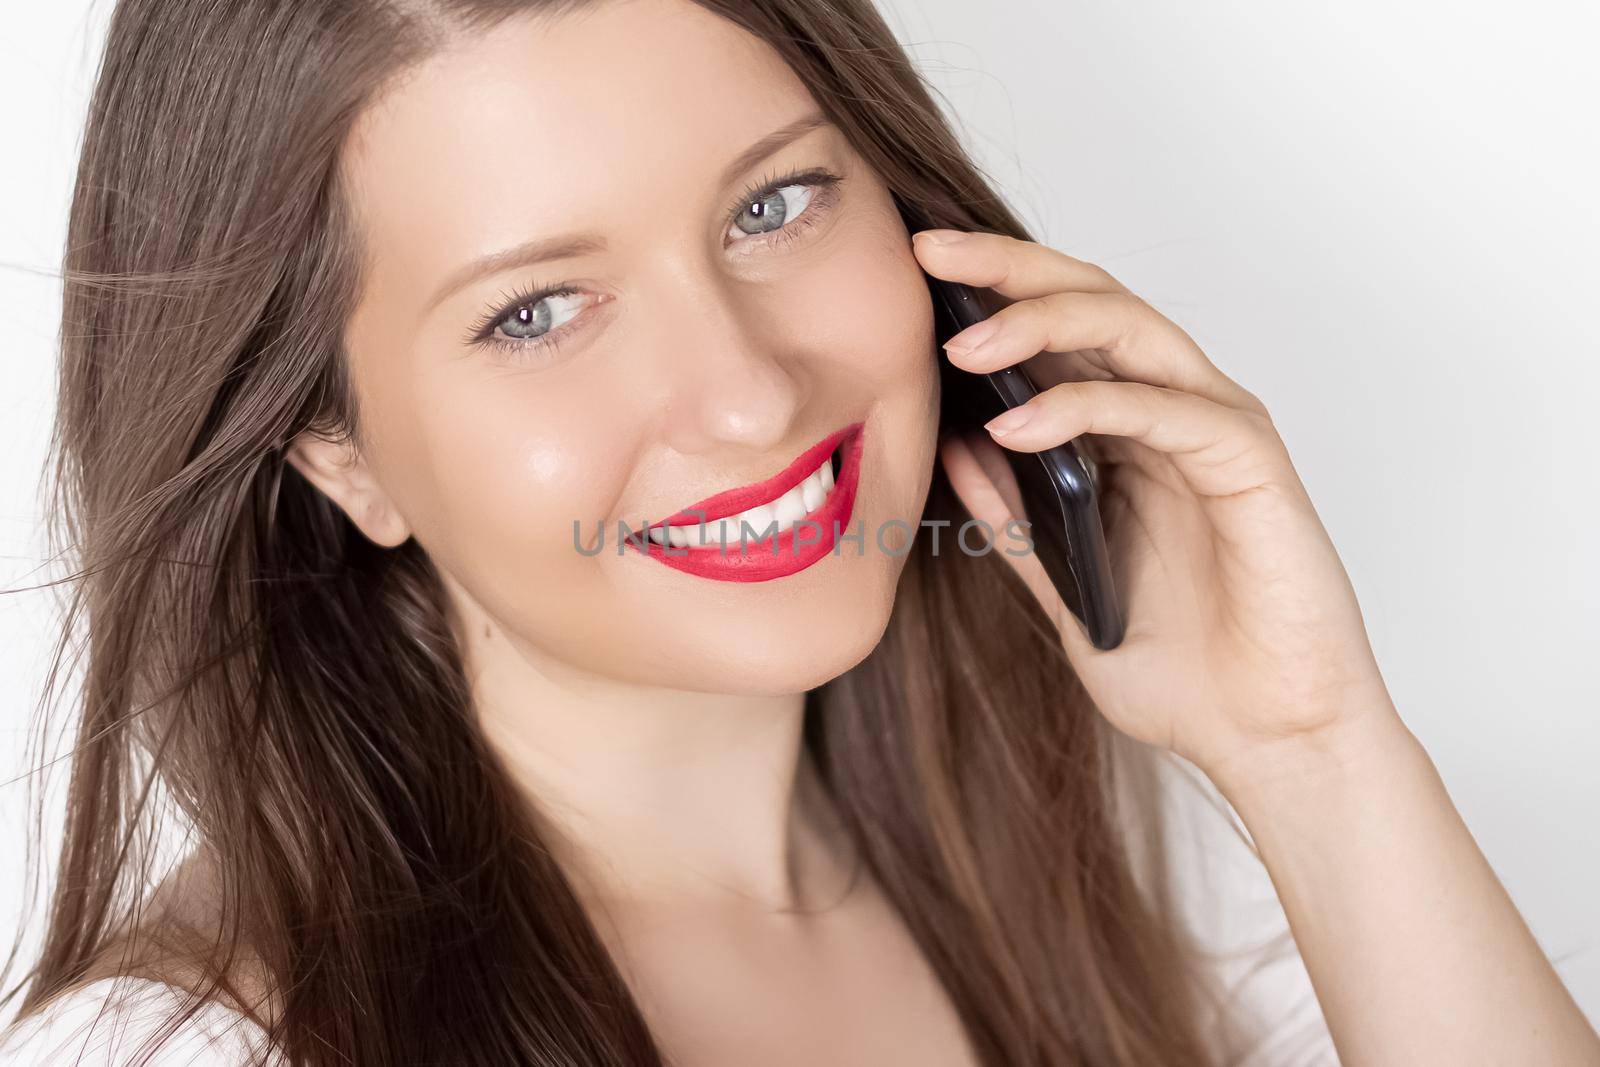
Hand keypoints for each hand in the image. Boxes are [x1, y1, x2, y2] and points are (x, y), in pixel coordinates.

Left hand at [913, 227, 1399, 780]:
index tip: (913, 271)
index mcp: (1133, 435)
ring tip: (964, 342)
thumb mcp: (1065, 589)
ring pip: (1132, 332)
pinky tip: (1016, 427)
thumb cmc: (1183, 673)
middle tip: (928, 253)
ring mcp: (1219, 433)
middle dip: (1008, 270)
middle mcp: (1177, 414)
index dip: (993, 291)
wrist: (1268, 744)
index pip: (1061, 330)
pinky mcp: (1252, 468)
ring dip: (1042, 324)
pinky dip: (1087, 408)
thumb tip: (957, 448)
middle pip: (1094, 302)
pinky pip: (1166, 410)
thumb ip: (1016, 521)